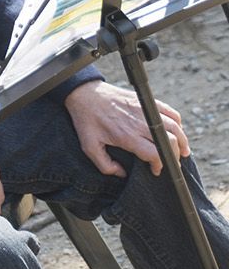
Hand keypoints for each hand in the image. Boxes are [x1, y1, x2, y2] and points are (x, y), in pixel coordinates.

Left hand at [65, 80, 188, 176]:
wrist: (83, 94)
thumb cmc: (86, 120)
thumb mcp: (89, 146)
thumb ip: (105, 165)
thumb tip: (122, 174)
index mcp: (127, 136)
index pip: (155, 154)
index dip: (160, 165)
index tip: (156, 170)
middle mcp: (139, 123)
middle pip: (169, 141)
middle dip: (174, 156)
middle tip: (173, 163)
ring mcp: (143, 110)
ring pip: (174, 127)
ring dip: (183, 141)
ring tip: (184, 151)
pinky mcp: (144, 101)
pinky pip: (169, 111)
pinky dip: (178, 122)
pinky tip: (177, 131)